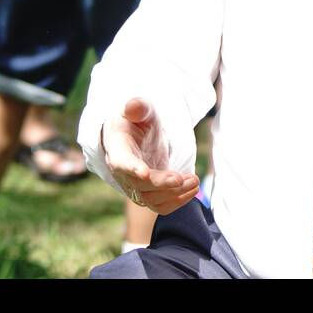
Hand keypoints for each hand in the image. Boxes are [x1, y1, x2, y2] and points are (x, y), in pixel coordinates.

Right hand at [102, 97, 199, 214]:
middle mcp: (123, 173)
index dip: (132, 169)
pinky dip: (177, 202)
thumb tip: (134, 106)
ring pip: (151, 200)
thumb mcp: (139, 111)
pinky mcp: (148, 193)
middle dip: (163, 184)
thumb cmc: (135, 122)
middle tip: (186, 178)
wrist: (134, 137)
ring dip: (174, 194)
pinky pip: (160, 206)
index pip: (121, 163)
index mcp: (118, 150)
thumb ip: (138, 108)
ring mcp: (135, 186)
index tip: (144, 173)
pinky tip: (192, 189)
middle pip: (140, 186)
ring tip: (194, 181)